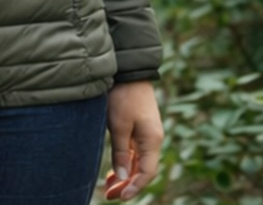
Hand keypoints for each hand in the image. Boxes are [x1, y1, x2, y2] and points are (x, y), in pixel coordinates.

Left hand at [105, 81, 163, 200]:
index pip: (147, 173)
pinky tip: (116, 169)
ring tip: (109, 187)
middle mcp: (153, 139)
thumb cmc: (123, 96)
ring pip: (139, 161)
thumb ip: (121, 153)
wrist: (128, 70)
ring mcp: (147, 133)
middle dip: (128, 185)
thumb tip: (123, 179)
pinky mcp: (140, 126)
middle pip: (143, 169)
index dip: (134, 188)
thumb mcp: (119, 125)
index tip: (118, 197)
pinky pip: (135, 151)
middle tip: (109, 196)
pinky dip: (126, 162)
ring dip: (126, 175)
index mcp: (152, 140)